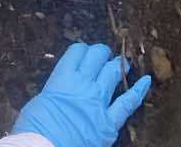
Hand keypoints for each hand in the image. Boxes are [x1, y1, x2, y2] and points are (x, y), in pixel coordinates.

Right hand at [13, 42, 151, 146]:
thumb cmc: (34, 130)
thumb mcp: (39, 102)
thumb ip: (55, 90)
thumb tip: (60, 90)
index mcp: (63, 77)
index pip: (77, 51)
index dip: (82, 50)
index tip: (84, 53)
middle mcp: (83, 84)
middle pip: (98, 57)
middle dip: (101, 54)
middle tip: (103, 57)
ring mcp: (98, 102)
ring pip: (113, 73)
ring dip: (118, 66)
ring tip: (122, 64)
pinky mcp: (108, 123)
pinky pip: (128, 103)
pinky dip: (138, 91)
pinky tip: (146, 81)